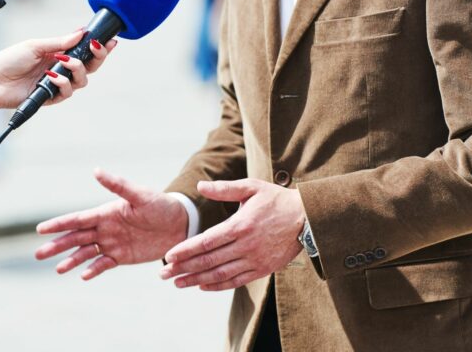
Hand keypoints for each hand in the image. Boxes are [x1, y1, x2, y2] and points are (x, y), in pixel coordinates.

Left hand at [0, 30, 116, 108]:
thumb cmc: (9, 61)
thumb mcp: (35, 45)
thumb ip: (59, 42)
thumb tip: (80, 33)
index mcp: (58, 54)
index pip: (84, 51)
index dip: (99, 48)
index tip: (109, 40)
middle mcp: (61, 69)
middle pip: (90, 67)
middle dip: (98, 57)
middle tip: (95, 48)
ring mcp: (57, 84)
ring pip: (82, 81)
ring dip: (77, 69)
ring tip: (64, 61)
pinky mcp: (50, 98)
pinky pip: (67, 92)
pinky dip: (62, 82)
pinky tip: (51, 76)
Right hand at [35, 169, 187, 279]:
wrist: (180, 224)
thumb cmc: (160, 205)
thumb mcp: (140, 195)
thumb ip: (118, 185)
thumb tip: (96, 170)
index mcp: (105, 213)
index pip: (77, 219)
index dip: (58, 224)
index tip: (40, 229)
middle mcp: (105, 228)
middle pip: (76, 238)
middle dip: (57, 245)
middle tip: (39, 254)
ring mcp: (112, 243)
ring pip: (86, 253)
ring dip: (71, 260)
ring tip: (57, 269)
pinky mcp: (122, 256)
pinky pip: (103, 264)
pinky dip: (93, 270)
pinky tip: (82, 276)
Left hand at [160, 179, 304, 291]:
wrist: (308, 218)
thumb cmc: (276, 200)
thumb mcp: (251, 187)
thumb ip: (224, 188)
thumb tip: (200, 186)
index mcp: (241, 225)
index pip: (206, 241)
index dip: (185, 250)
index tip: (168, 256)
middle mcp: (246, 246)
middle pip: (209, 260)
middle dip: (183, 268)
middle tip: (163, 274)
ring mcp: (255, 260)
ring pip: (220, 274)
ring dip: (196, 280)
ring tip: (178, 283)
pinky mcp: (262, 269)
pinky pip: (236, 281)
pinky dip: (218, 285)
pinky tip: (202, 286)